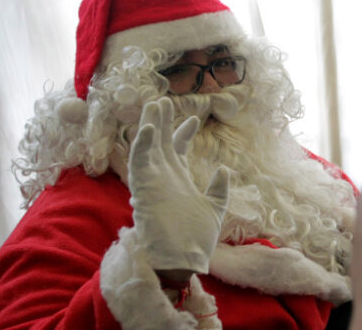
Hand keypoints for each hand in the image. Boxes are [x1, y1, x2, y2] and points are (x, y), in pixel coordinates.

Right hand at [129, 98, 229, 273]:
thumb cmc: (196, 240)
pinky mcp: (143, 189)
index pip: (178, 151)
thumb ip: (218, 189)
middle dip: (162, 122)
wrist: (184, 261)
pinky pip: (138, 163)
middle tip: (163, 101)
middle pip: (160, 143)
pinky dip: (140, 145)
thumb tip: (223, 168)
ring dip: (148, 126)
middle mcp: (164, 179)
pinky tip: (146, 128)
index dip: (184, 133)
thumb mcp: (215, 209)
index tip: (194, 117)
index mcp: (180, 181)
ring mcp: (153, 182)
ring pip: (147, 148)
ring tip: (154, 104)